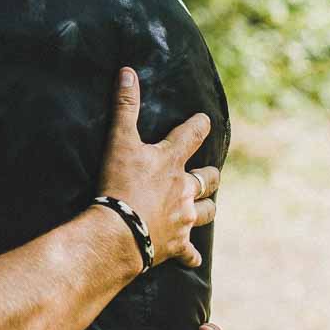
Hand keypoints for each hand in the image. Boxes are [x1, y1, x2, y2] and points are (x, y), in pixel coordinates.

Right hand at [97, 67, 216, 268]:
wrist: (119, 232)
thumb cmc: (119, 183)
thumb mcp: (119, 141)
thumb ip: (125, 106)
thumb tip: (127, 72)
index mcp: (172, 162)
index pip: (193, 135)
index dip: (200, 125)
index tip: (204, 121)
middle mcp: (184, 189)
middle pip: (209, 179)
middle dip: (211, 174)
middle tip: (208, 173)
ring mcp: (183, 219)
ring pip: (208, 213)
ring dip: (208, 208)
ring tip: (206, 207)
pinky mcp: (176, 245)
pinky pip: (190, 253)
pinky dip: (191, 255)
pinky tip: (193, 257)